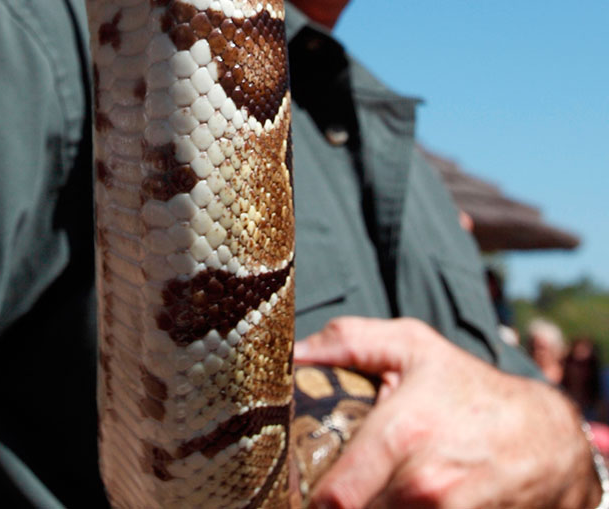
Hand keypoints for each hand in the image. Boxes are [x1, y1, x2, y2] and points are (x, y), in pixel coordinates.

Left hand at [295, 316, 600, 508]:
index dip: (304, 499)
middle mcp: (423, 486)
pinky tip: (386, 500)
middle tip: (311, 488)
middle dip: (328, 503)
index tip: (288, 489)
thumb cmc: (468, 387)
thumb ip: (347, 341)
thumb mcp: (411, 345)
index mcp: (401, 433)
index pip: (334, 497)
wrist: (545, 440)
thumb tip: (293, 351)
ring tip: (351, 493)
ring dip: (368, 507)